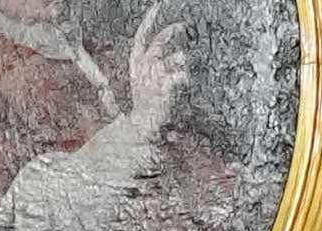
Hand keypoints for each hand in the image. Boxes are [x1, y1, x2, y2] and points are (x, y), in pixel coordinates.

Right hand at [124, 2, 186, 125]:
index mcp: (136, 66)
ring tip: (180, 77)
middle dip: (172, 31)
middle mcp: (143, 68)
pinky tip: (182, 86)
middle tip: (184, 26)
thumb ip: (157, 64)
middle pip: (159, 42)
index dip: (149, 21)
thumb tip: (176, 52)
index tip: (157, 6)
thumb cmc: (145, 105)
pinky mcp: (164, 86)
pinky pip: (182, 75)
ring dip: (183, 64)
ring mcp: (153, 77)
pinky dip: (185, 79)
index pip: (141, 38)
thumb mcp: (146, 83)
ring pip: (178, 58)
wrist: (141, 126)